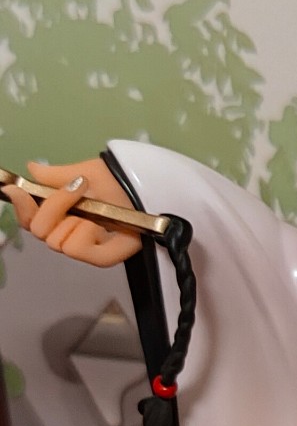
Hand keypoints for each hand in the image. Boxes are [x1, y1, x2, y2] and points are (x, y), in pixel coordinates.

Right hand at [2, 158, 141, 266]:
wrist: (149, 187)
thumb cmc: (120, 181)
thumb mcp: (83, 171)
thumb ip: (54, 175)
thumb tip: (30, 168)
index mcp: (62, 214)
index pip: (30, 219)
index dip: (22, 206)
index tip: (19, 190)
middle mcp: (69, 232)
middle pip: (39, 231)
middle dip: (54, 206)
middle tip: (77, 189)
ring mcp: (86, 247)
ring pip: (57, 241)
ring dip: (74, 219)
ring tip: (96, 207)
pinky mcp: (103, 257)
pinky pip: (78, 249)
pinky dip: (85, 233)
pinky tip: (99, 224)